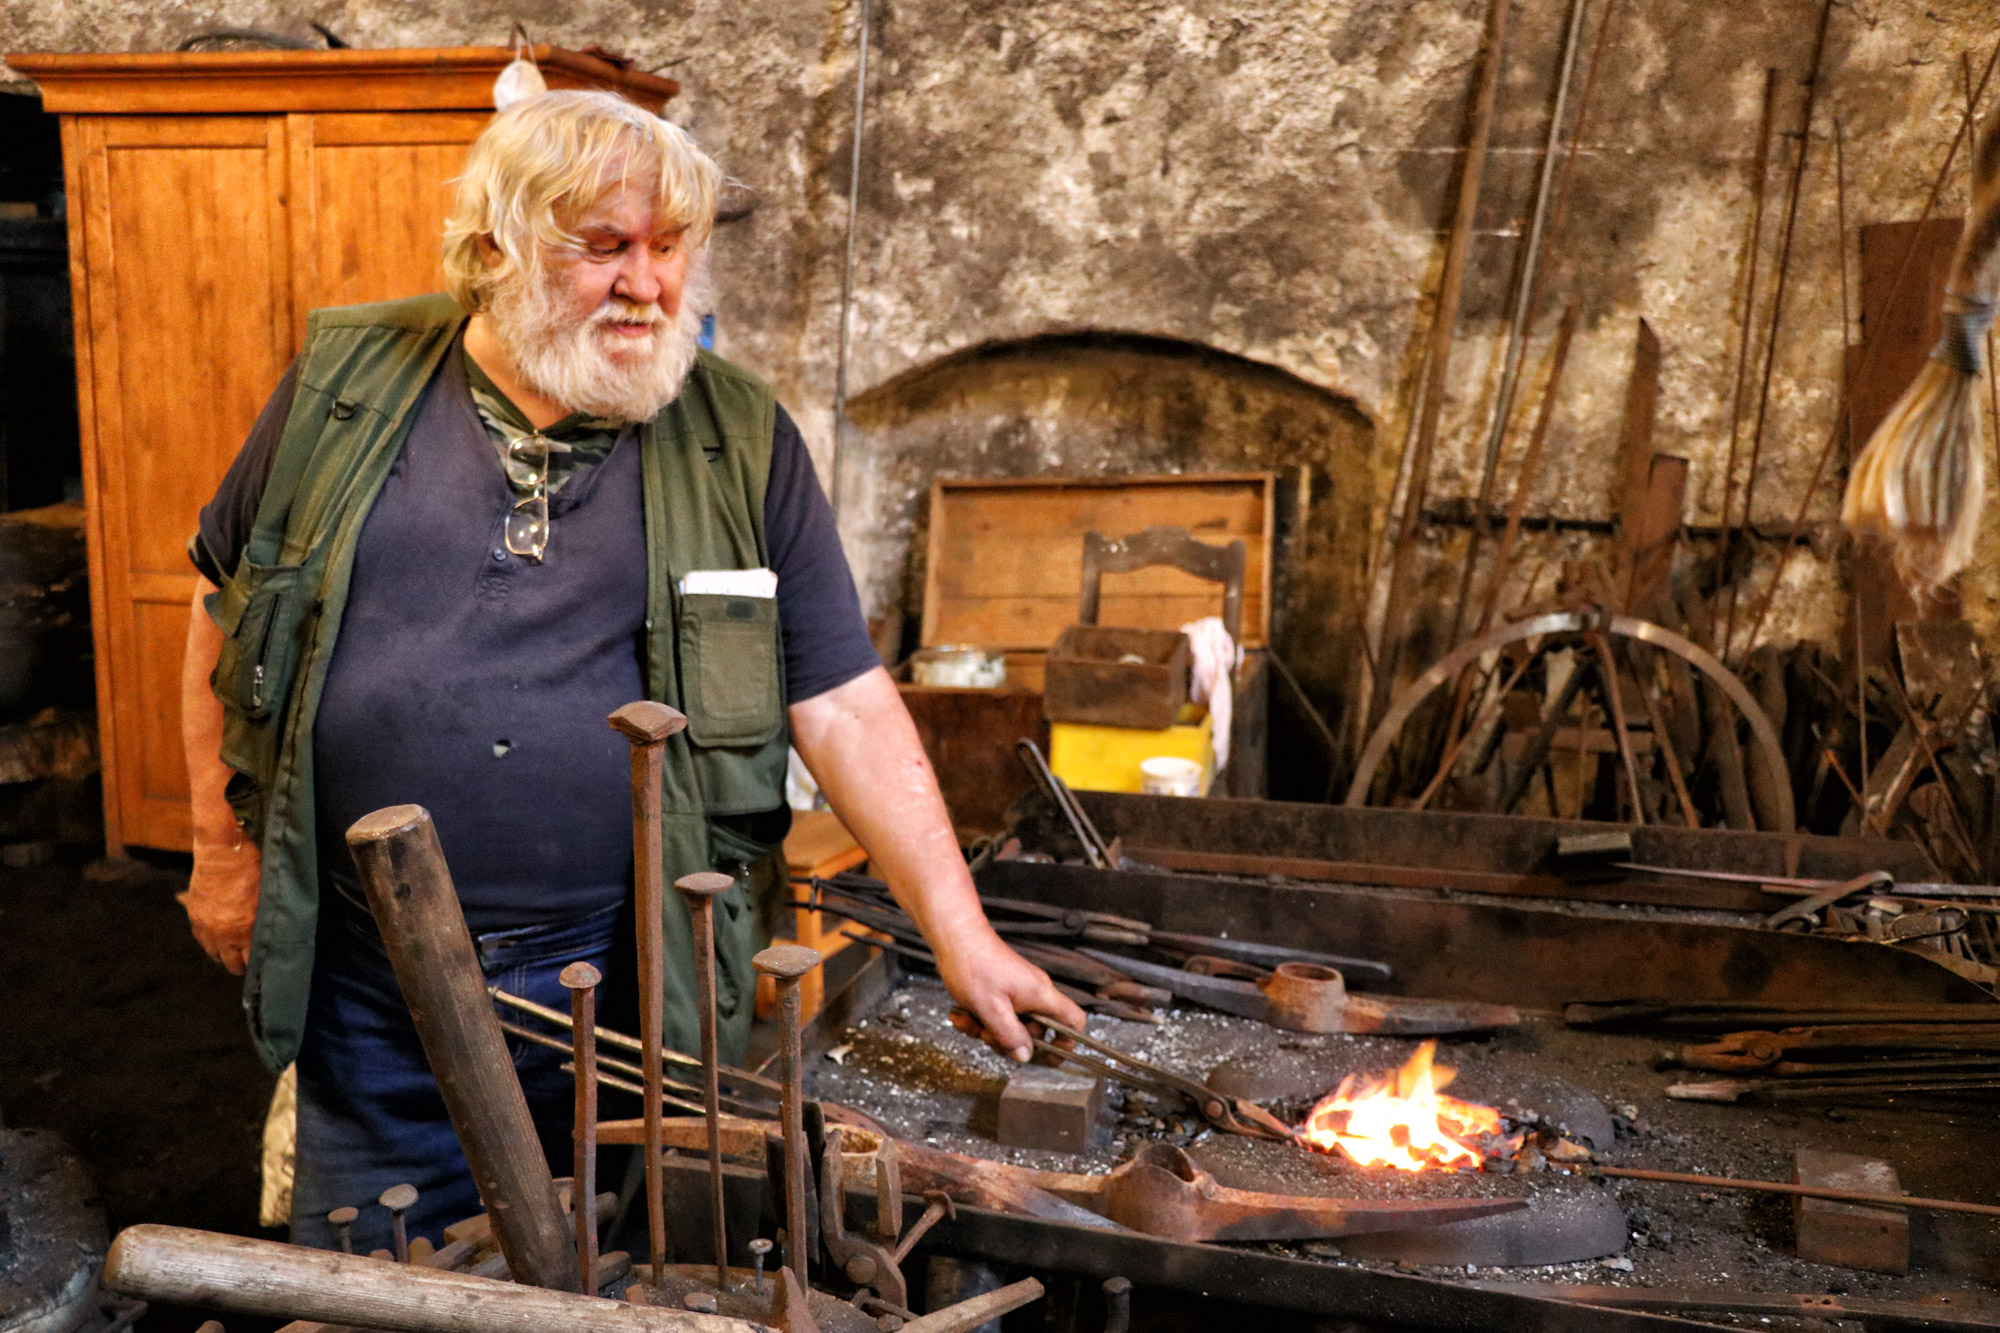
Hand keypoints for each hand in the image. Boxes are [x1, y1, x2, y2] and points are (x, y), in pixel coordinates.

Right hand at [179, 837, 261, 974]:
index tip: (265, 965)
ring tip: (233, 950)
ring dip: (223, 954)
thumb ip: (267, 920)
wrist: (222, 853)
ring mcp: (207, 926)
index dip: (259, 964)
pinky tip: (218, 937)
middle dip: (240, 965)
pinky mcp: (194, 916)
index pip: (252, 961)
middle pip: (231, 964)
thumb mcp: (268, 897)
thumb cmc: (253, 870)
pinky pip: (201, 939)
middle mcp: (224, 934)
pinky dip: (210, 941)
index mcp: (246, 930)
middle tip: (247, 961)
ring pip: (214, 954)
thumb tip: (274, 935)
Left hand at [930, 926, 1086, 1061]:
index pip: (1073, 1020)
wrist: (955, 936)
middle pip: (1035, 1031)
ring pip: (1012, 1026)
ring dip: (988, 1030)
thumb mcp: (991, 1008)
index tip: (1048, 1054)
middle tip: (987, 1034)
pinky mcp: (1002, 991)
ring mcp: (1018, 992)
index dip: (1066, 1041)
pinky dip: (981, 1019)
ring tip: (968, 1020)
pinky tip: (963, 1014)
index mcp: (1040, 995)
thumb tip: (1025, 1056)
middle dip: (1009, 1040)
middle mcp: (1034, 993)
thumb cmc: (974, 964)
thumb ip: (1010, 1036)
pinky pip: (998, 1016)